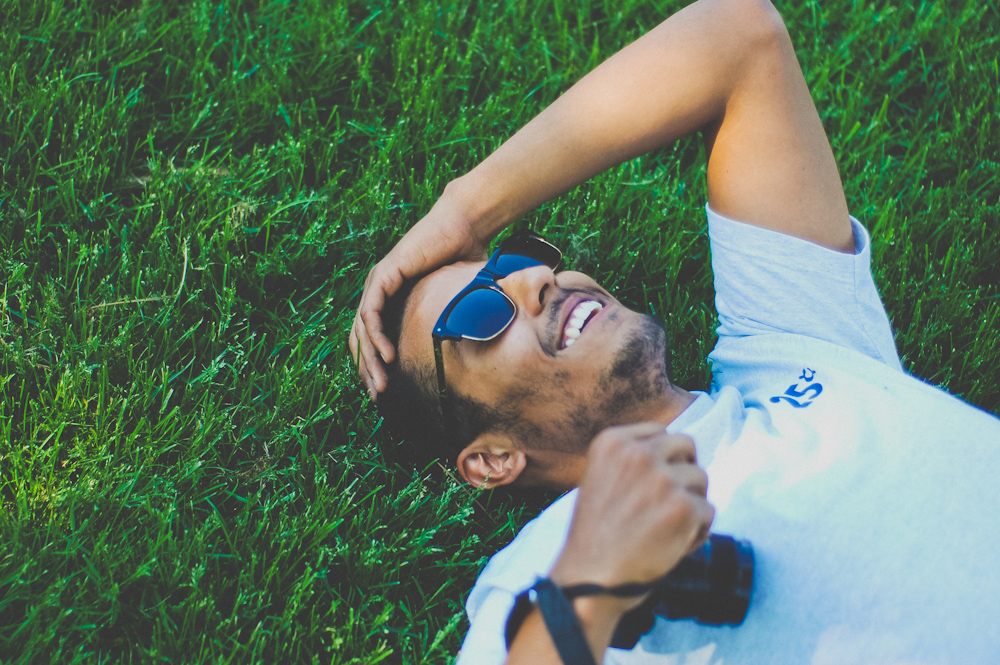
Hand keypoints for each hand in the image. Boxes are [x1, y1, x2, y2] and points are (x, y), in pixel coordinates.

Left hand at [349, 188, 490, 396]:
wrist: (465, 226)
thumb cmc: (464, 257)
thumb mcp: (454, 298)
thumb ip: (452, 318)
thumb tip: (471, 345)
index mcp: (390, 296)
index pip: (370, 337)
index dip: (373, 364)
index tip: (383, 390)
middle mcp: (379, 290)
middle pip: (361, 338)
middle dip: (367, 370)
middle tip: (378, 396)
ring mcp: (378, 282)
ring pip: (362, 329)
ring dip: (369, 360)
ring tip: (381, 384)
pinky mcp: (384, 275)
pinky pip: (371, 312)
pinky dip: (375, 336)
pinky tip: (386, 356)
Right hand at [550, 423, 713, 613]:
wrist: (589, 579)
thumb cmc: (595, 536)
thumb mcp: (600, 477)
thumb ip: (631, 459)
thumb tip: (676, 453)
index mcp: (612, 442)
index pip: (659, 431)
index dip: (663, 458)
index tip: (654, 483)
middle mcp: (638, 454)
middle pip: (687, 445)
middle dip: (683, 471)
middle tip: (670, 501)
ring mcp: (662, 479)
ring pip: (701, 478)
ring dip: (691, 503)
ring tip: (668, 528)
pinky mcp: (684, 507)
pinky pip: (708, 511)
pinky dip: (697, 531)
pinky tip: (673, 545)